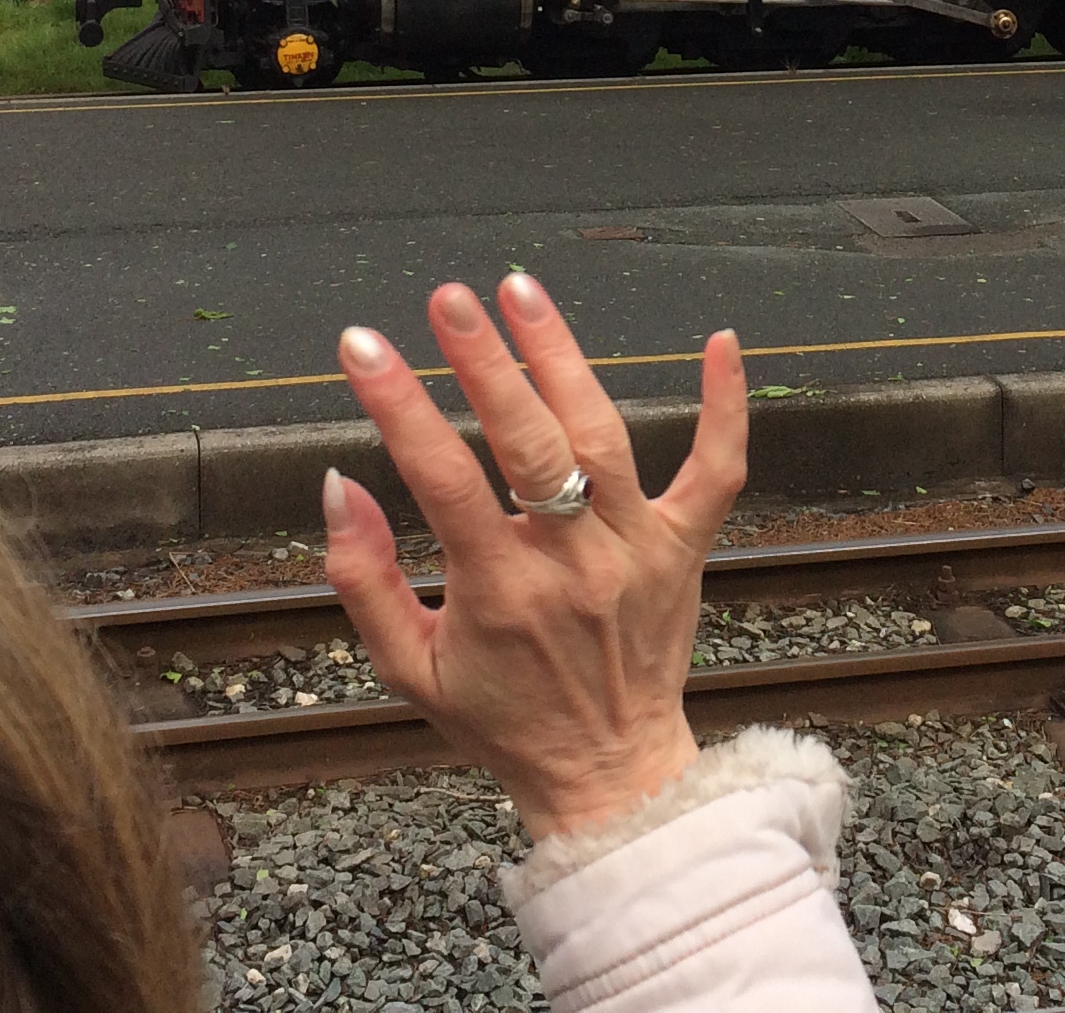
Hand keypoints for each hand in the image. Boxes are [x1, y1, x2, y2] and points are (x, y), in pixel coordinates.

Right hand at [322, 275, 746, 835]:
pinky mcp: (687, 547)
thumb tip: (338, 485)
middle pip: (528, 440)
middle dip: (484, 359)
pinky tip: (722, 342)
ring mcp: (638, 548)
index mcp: (499, 590)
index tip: (363, 346)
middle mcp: (572, 561)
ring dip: (562, 355)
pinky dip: (726, 405)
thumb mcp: (409, 670)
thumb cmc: (503, 719)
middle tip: (448, 298)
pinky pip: (719, 470)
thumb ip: (362, 578)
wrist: (609, 776)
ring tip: (521, 289)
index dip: (397, 404)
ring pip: (604, 435)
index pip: (440, 476)